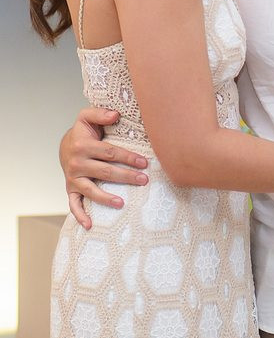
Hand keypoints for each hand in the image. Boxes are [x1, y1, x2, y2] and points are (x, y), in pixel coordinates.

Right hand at [60, 107, 148, 228]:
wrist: (65, 145)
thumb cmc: (83, 132)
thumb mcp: (87, 117)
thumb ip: (100, 113)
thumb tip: (116, 114)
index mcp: (84, 145)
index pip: (111, 152)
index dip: (128, 157)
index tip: (145, 162)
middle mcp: (77, 163)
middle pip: (105, 171)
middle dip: (126, 176)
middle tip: (144, 180)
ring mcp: (73, 178)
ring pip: (91, 190)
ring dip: (106, 198)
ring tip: (122, 203)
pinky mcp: (70, 189)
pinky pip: (73, 204)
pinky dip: (79, 215)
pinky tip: (90, 224)